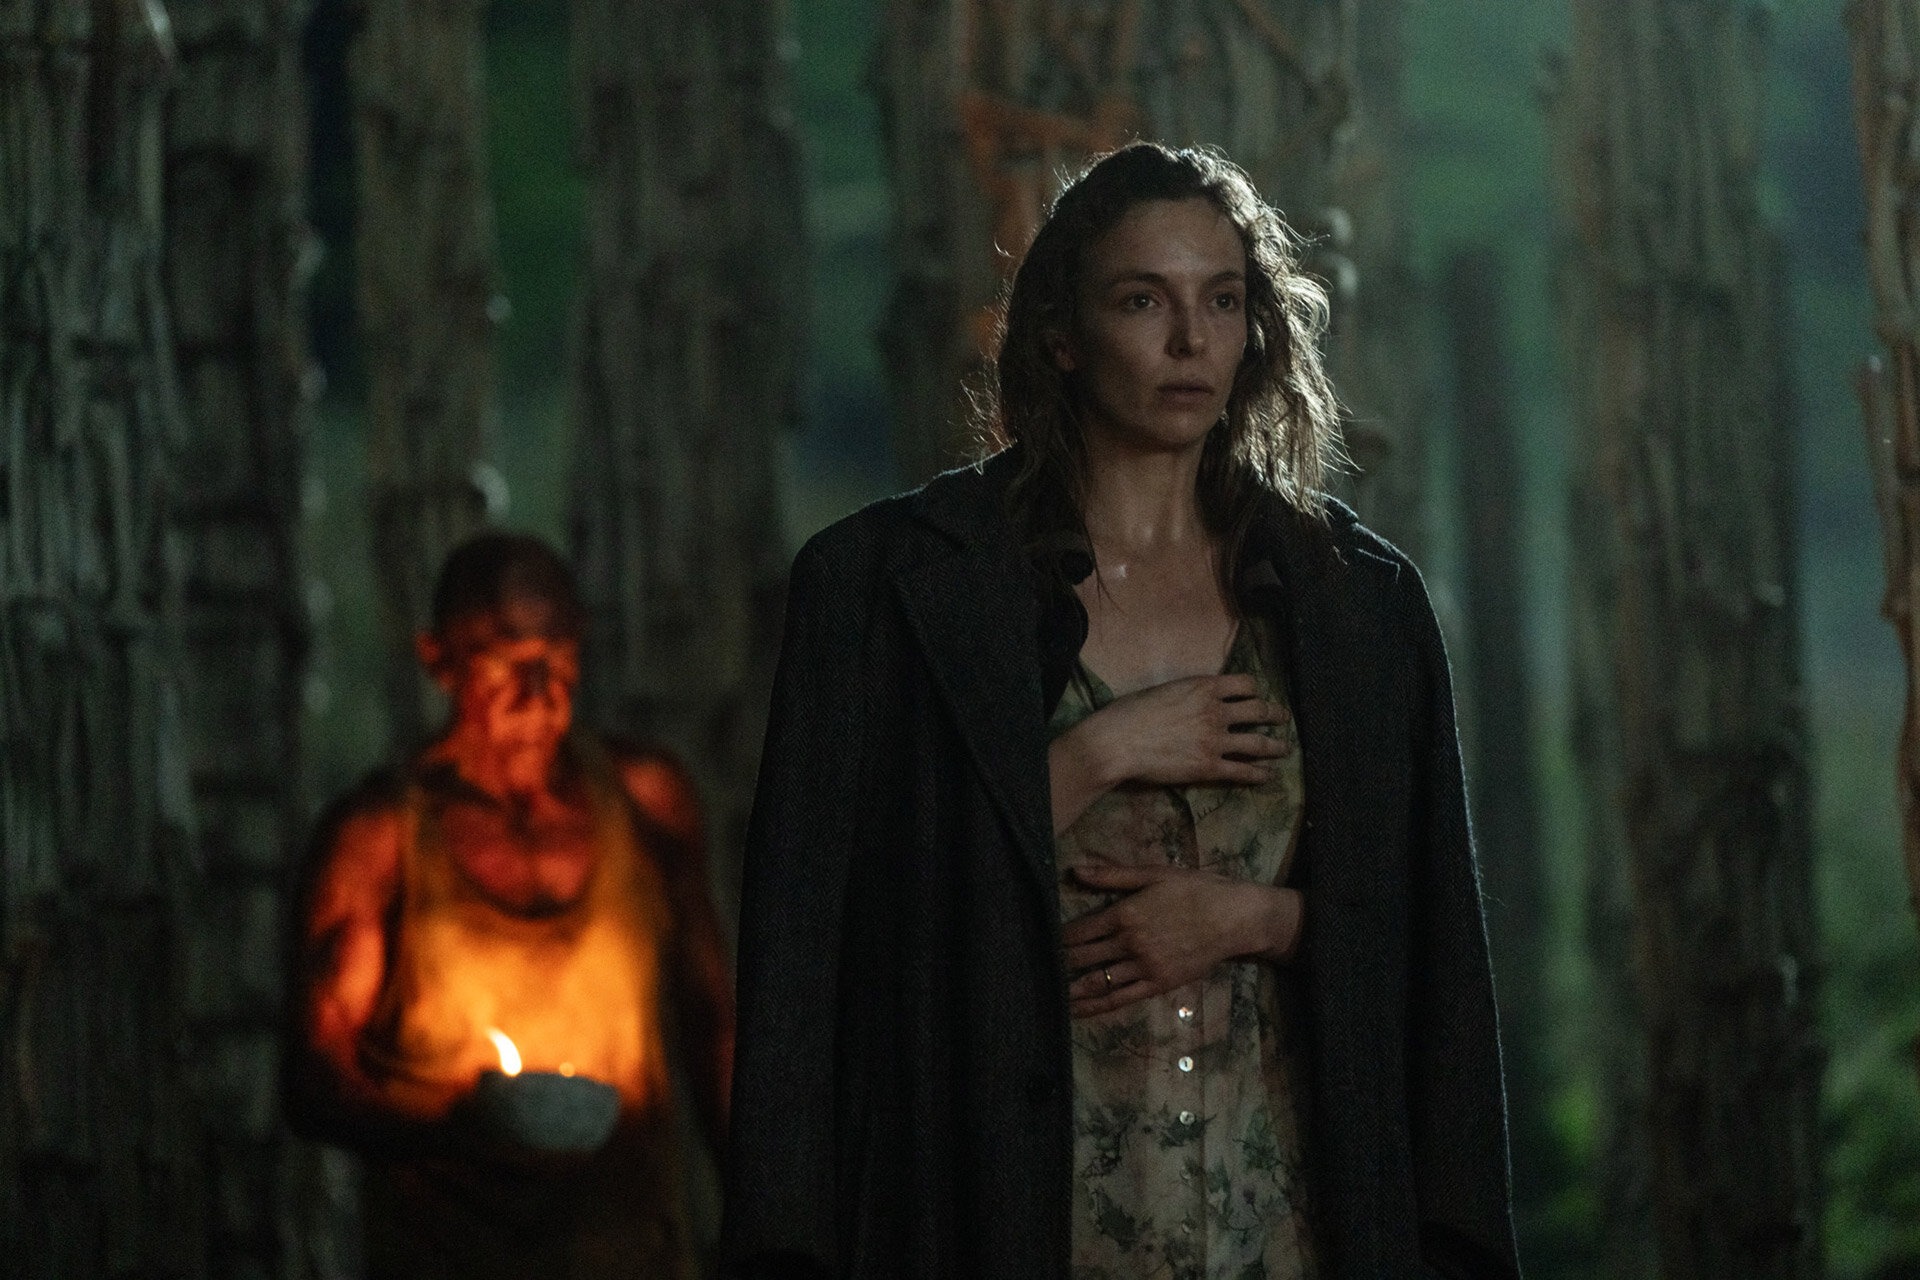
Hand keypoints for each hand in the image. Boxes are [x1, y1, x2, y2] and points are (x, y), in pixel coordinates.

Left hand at [1061, 864, 1302, 1017]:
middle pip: (1083, 957)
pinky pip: (1121, 999)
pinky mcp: (1158, 984)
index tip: (1038, 942)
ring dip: (1069, 989)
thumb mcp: (1154, 873)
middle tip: (1033, 971)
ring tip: (1046, 995)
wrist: (1235, 917)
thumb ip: (1112, 874)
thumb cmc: (1196, 889)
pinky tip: (1076, 1010)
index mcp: (1125, 912)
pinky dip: (1095, 1006)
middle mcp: (1130, 942)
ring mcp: (1144, 967)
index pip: (1079, 930)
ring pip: (1098, 982)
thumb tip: (1076, 870)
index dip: (1057, 938)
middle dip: (1057, 964)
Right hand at [1084, 672, 1290, 788]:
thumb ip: (1189, 693)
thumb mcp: (1166, 690)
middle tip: (1283, 718)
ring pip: (1258, 742)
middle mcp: (1216, 711)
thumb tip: (1197, 699)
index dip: (1255, 690)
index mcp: (1204, 687)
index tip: (1257, 696)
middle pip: (1259, 710)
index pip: (1245, 684)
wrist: (1117, 741)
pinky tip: (1267, 775)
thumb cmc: (1131, 712)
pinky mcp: (1209, 767)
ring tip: (1285, 749)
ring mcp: (1215, 740)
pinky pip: (1243, 771)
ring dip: (1276, 746)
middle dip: (1275, 714)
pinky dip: (1260, 774)